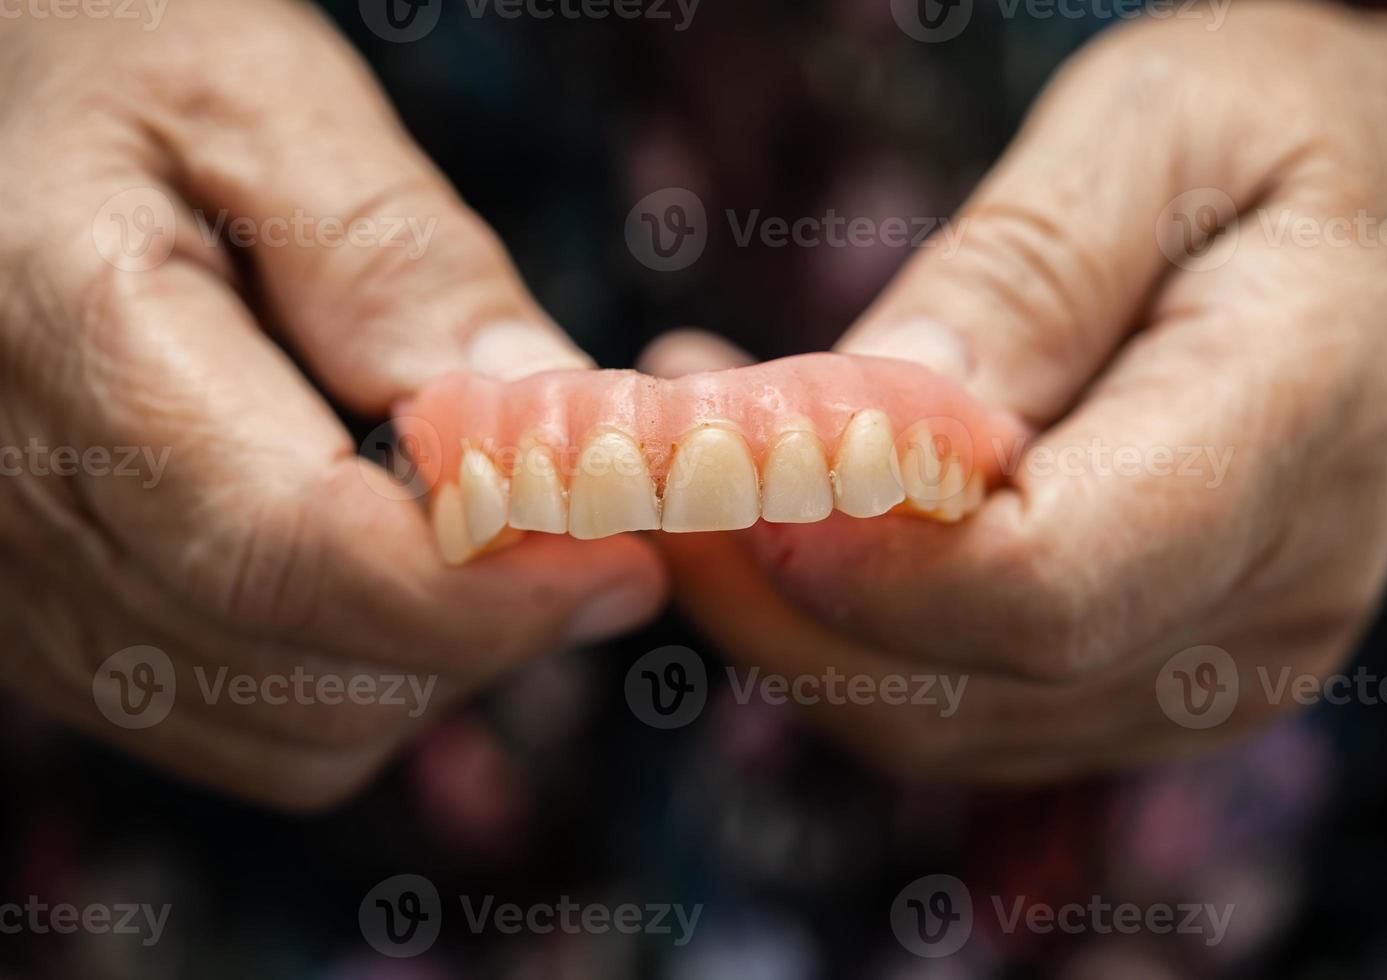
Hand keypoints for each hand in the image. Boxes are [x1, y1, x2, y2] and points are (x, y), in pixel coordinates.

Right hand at [0, 0, 664, 808]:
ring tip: (478, 534)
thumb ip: (403, 274)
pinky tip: (388, 564)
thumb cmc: (115, 49)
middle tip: (580, 533)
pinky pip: (233, 722)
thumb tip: (554, 445)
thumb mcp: (266, 104)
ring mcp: (22, 583)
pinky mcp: (50, 616)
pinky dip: (352, 675)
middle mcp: (12, 505)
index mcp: (62, 341)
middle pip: (304, 669)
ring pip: (281, 732)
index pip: (296, 553)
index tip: (625, 558)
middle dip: (482, 627)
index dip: (488, 590)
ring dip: (427, 661)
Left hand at [643, 2, 1386, 779]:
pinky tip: (791, 522)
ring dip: (784, 617)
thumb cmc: (1276, 141)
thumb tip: (861, 424)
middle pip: (965, 678)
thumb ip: (1016, 282)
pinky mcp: (1156, 680)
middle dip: (773, 588)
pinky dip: (843, 634)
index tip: (710, 462)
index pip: (1048, 580)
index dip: (857, 554)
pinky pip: (958, 710)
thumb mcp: (1150, 131)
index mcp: (1296, 422)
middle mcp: (1272, 593)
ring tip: (702, 475)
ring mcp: (1218, 664)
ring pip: (938, 721)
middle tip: (654, 461)